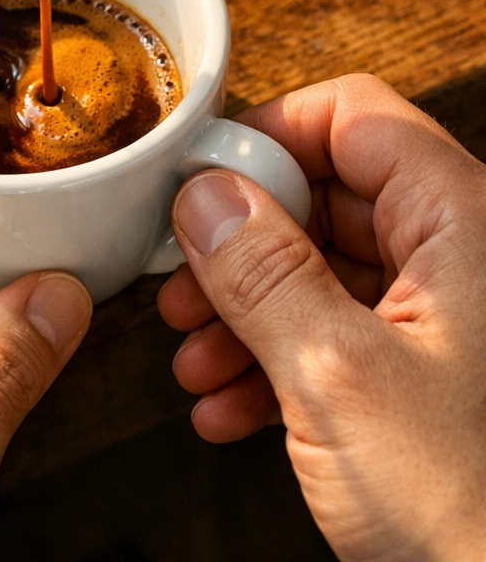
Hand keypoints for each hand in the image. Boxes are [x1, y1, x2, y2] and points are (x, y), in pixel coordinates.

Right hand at [158, 74, 485, 561]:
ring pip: (321, 272)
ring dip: (244, 311)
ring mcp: (443, 320)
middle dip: (240, 242)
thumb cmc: (477, 517)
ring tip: (196, 358)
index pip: (354, 118)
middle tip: (180, 278)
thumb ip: (262, 273)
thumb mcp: (339, 380)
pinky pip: (334, 334)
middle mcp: (459, 259)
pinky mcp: (425, 375)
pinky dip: (273, 361)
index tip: (200, 177)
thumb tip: (204, 196)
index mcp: (464, 226)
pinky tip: (228, 406)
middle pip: (326, 197)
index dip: (269, 135)